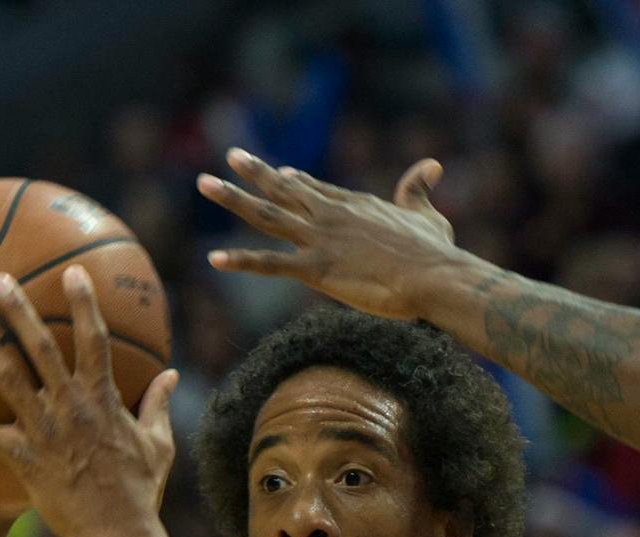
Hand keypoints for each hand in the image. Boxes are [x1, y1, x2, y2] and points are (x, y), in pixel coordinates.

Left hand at [0, 266, 179, 536]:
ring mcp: (46, 431)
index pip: (96, 341)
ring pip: (8, 379)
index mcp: (105, 400)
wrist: (121, 534)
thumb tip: (171, 375)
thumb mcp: (159, 445)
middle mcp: (72, 407)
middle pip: (41, 347)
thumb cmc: (141, 491)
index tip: (74, 273)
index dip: (86, 304)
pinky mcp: (25, 460)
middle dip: (19, 309)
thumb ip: (159, 405)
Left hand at [198, 148, 458, 320]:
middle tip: (230, 156)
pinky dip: (241, 261)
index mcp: (354, 203)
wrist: (431, 277)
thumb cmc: (435, 252)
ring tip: (204, 183)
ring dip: (233, 198)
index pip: (315, 188)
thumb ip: (419, 190)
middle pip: (283, 189)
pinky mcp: (315, 269)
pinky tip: (214, 259)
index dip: (295, 179)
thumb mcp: (428, 215)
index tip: (279, 170)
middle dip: (254, 172)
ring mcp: (319, 239)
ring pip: (266, 214)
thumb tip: (433, 165)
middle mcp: (330, 214)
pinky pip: (269, 264)